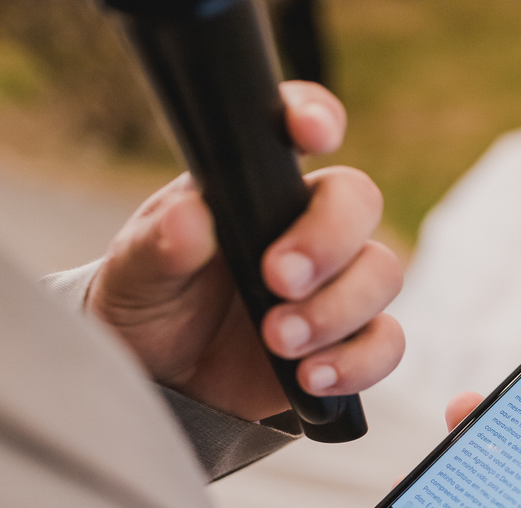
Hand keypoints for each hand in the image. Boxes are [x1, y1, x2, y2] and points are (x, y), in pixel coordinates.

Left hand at [88, 81, 403, 420]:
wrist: (162, 380)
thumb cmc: (152, 304)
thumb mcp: (135, 272)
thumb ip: (160, 243)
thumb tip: (190, 219)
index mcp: (256, 185)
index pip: (300, 127)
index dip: (316, 115)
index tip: (312, 132)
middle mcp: (306, 225)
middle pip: (359, 203)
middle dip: (327, 242)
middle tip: (278, 279)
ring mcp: (335, 282)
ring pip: (381, 275)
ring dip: (337, 311)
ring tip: (280, 342)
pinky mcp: (349, 340)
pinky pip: (386, 342)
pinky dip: (356, 362)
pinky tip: (311, 377)